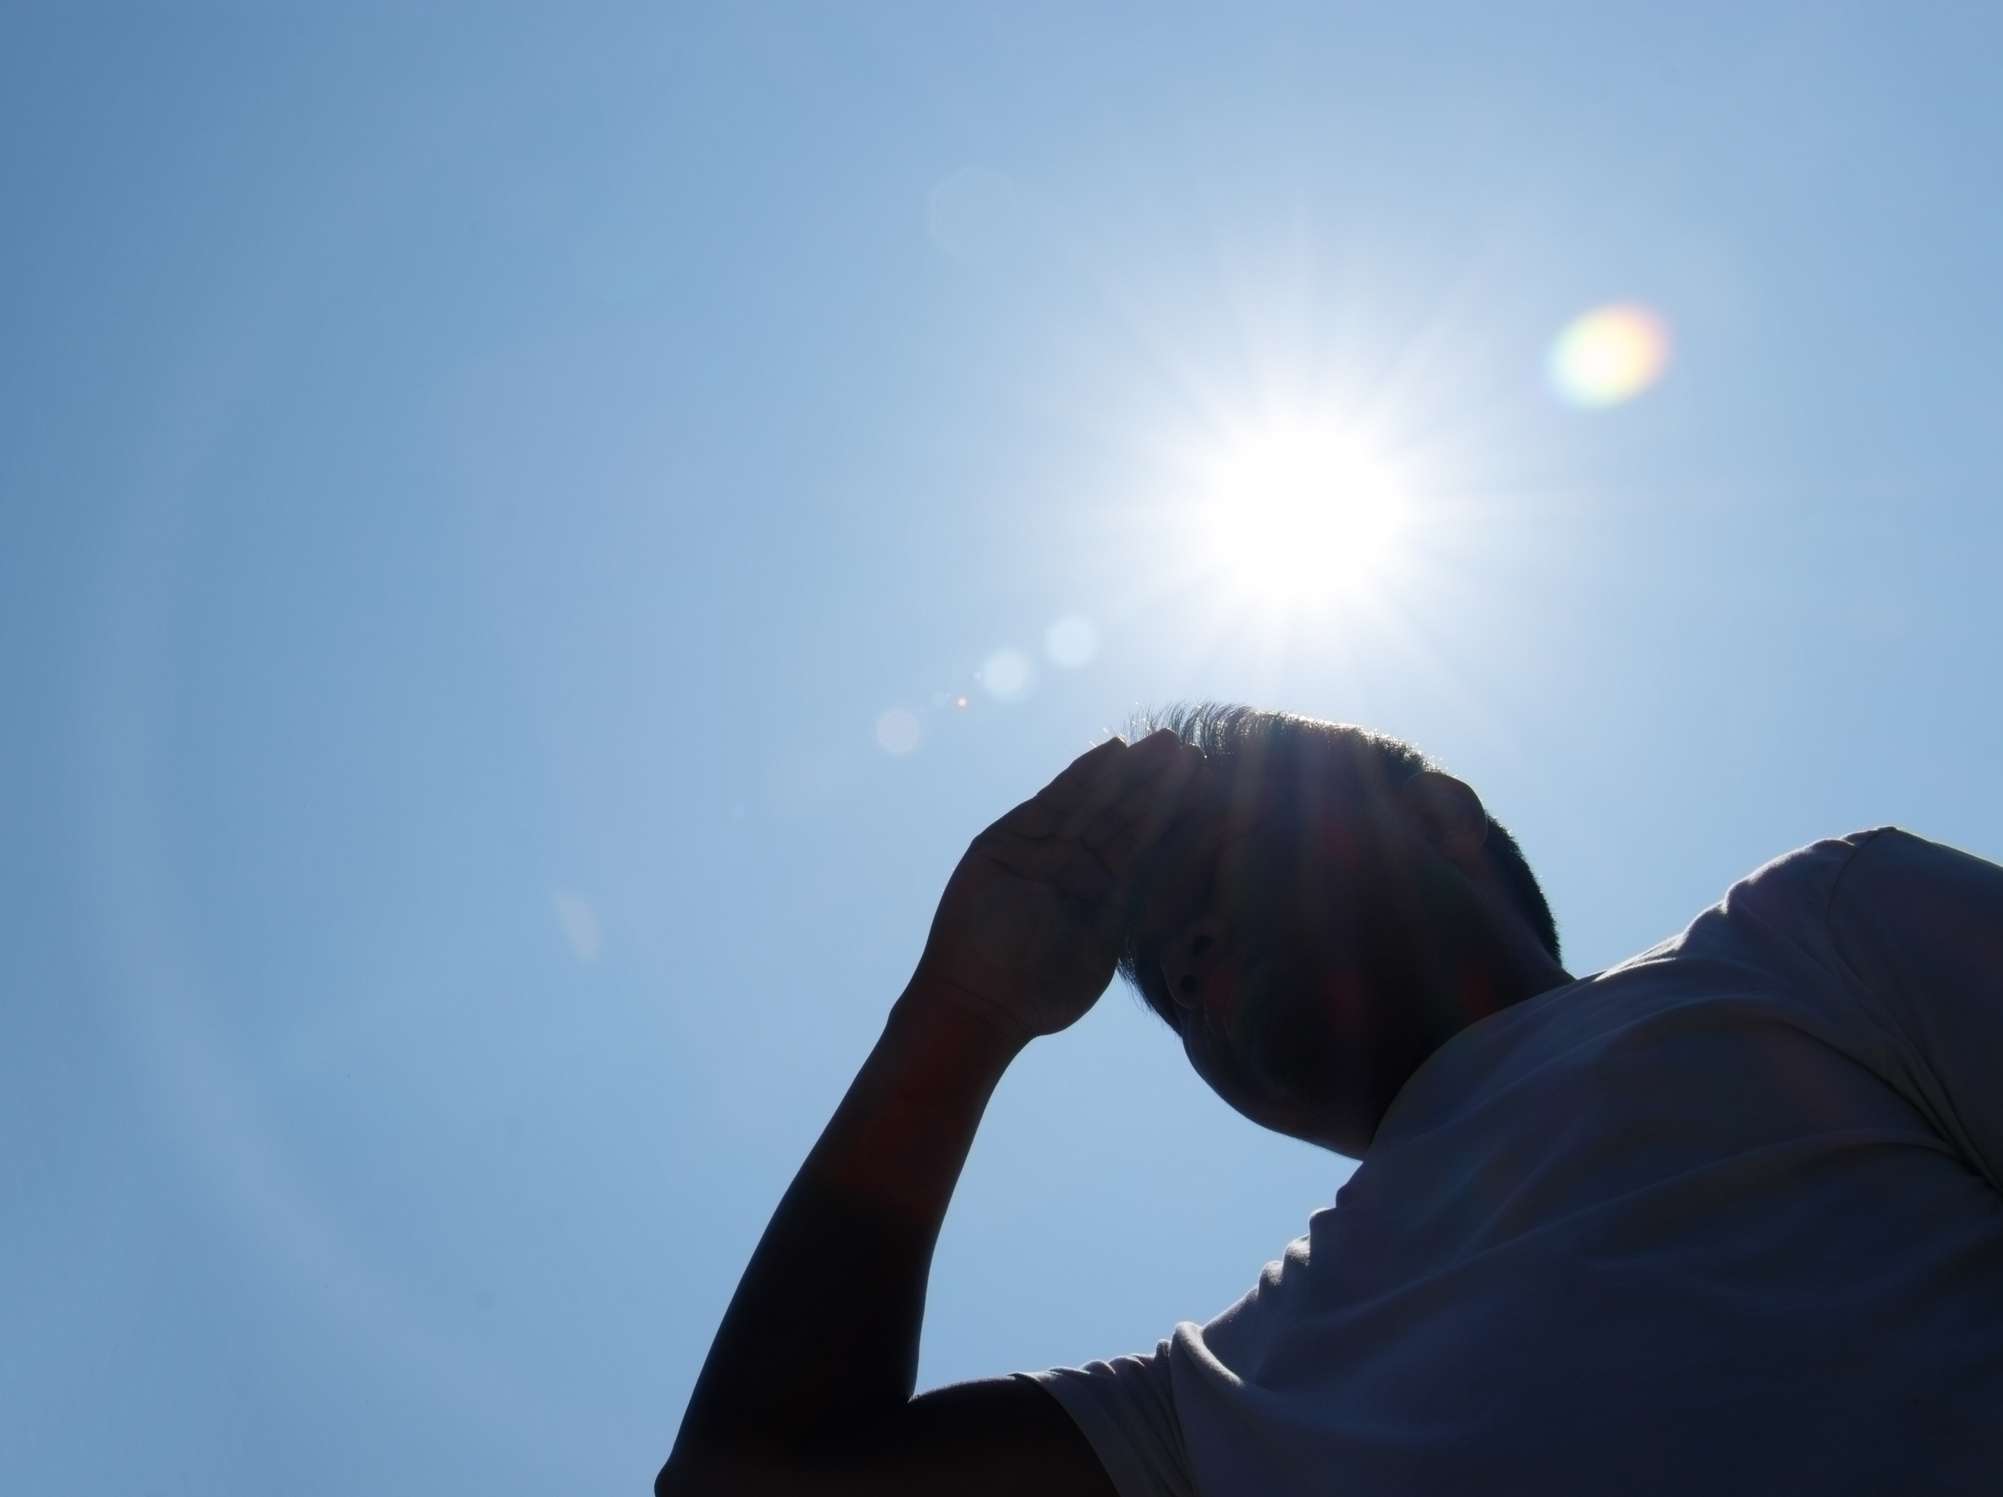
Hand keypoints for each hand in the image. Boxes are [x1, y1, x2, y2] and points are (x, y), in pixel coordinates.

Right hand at [908, 730, 1207, 1043]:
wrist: (983, 1003)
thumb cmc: (1044, 990)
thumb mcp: (1104, 942)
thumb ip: (1131, 902)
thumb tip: (1179, 867)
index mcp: (1099, 892)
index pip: (1141, 844)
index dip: (1171, 814)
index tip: (1205, 785)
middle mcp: (1071, 865)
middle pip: (1120, 815)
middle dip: (1154, 784)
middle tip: (1191, 750)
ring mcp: (1038, 850)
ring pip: (1092, 802)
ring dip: (1127, 772)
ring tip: (1163, 743)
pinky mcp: (1006, 839)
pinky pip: (1052, 802)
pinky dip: (1082, 776)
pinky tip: (1114, 751)